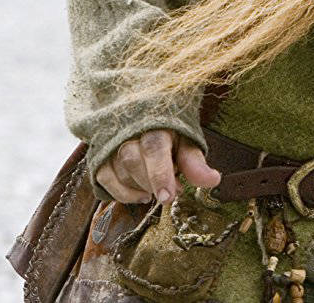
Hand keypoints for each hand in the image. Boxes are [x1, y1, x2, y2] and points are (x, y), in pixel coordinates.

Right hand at [96, 128, 221, 204]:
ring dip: (139, 188)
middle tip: (172, 192)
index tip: (168, 197)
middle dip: (152, 182)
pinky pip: (104, 178)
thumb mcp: (186, 142)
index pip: (153, 146)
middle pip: (132, 159)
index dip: (160, 173)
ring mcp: (111, 142)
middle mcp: (128, 130)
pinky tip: (140, 195)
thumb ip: (194, 162)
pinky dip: (122, 193)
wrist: (144, 117)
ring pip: (118, 170)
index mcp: (155, 122)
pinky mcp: (100, 155)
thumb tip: (213, 181)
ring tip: (157, 190)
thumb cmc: (169, 133)